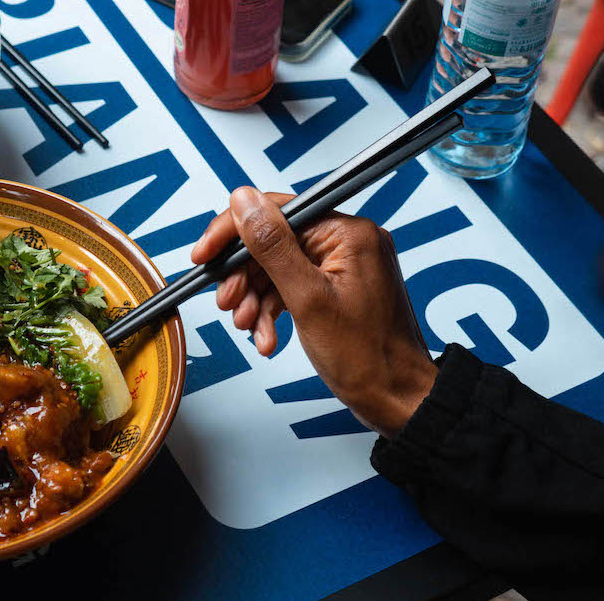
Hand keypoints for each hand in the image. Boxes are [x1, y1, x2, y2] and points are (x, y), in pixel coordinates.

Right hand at [191, 187, 436, 437]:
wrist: (398, 401)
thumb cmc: (369, 358)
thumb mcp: (308, 299)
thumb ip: (272, 247)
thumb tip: (244, 201)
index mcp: (348, 233)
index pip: (277, 211)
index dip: (234, 232)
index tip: (206, 254)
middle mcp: (348, 242)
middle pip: (274, 241)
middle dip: (244, 276)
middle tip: (227, 302)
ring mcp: (343, 266)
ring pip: (278, 268)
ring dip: (255, 298)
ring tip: (247, 326)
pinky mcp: (337, 288)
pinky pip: (292, 287)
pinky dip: (273, 309)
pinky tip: (266, 336)